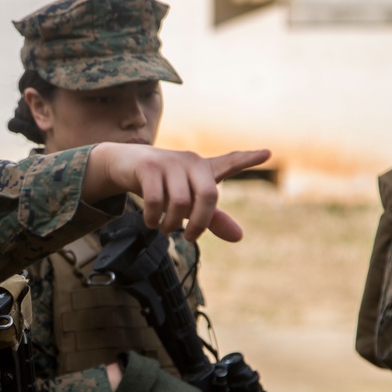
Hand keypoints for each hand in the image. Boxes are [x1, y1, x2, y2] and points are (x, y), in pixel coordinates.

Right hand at [82, 143, 270, 241]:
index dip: (248, 159)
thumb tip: (239, 237)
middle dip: (200, 223)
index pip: (229, 162)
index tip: (267, 153)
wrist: (124, 164)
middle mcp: (190, 162)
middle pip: (208, 195)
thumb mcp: (187, 201)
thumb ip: (212, 218)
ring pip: (180, 202)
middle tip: (189, 238)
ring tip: (164, 229)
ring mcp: (169, 162)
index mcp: (203, 168)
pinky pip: (155, 201)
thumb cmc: (161, 184)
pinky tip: (151, 222)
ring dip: (171, 224)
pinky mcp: (148, 167)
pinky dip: (153, 218)